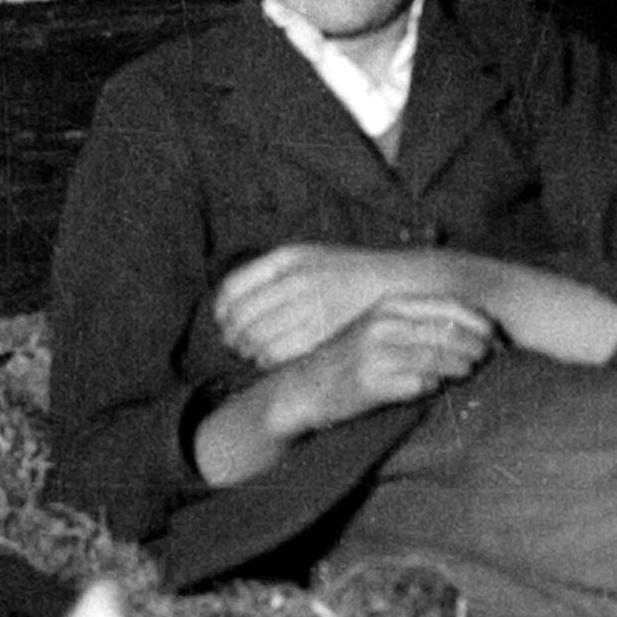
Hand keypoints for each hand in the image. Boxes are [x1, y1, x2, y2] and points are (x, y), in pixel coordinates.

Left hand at [212, 244, 452, 367]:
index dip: (222, 308)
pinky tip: (267, 359)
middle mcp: (294, 280)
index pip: (233, 287)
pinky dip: (265, 359)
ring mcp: (307, 307)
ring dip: (247, 349)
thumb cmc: (348, 273)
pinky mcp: (319, 333)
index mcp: (287, 259)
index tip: (222, 319)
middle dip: (232, 333)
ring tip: (250, 352)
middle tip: (233, 341)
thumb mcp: (310, 257)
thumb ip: (273, 272)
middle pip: (241, 316)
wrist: (394, 284)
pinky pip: (276, 353)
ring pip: (255, 337)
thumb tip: (232, 298)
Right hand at [269, 295, 495, 432]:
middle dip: (478, 347)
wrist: (306, 387)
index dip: (480, 322)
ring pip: (440, 358)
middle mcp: (384, 323)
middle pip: (449, 332)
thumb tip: (470, 327)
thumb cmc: (351, 357)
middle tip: (490, 358)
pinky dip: (434, 386)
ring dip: (461, 367)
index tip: (496, 337)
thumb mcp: (378, 325)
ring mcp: (377, 352)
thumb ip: (416, 321)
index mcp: (389, 304)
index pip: (449, 306)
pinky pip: (420, 384)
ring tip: (467, 371)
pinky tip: (435, 386)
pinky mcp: (373, 381)